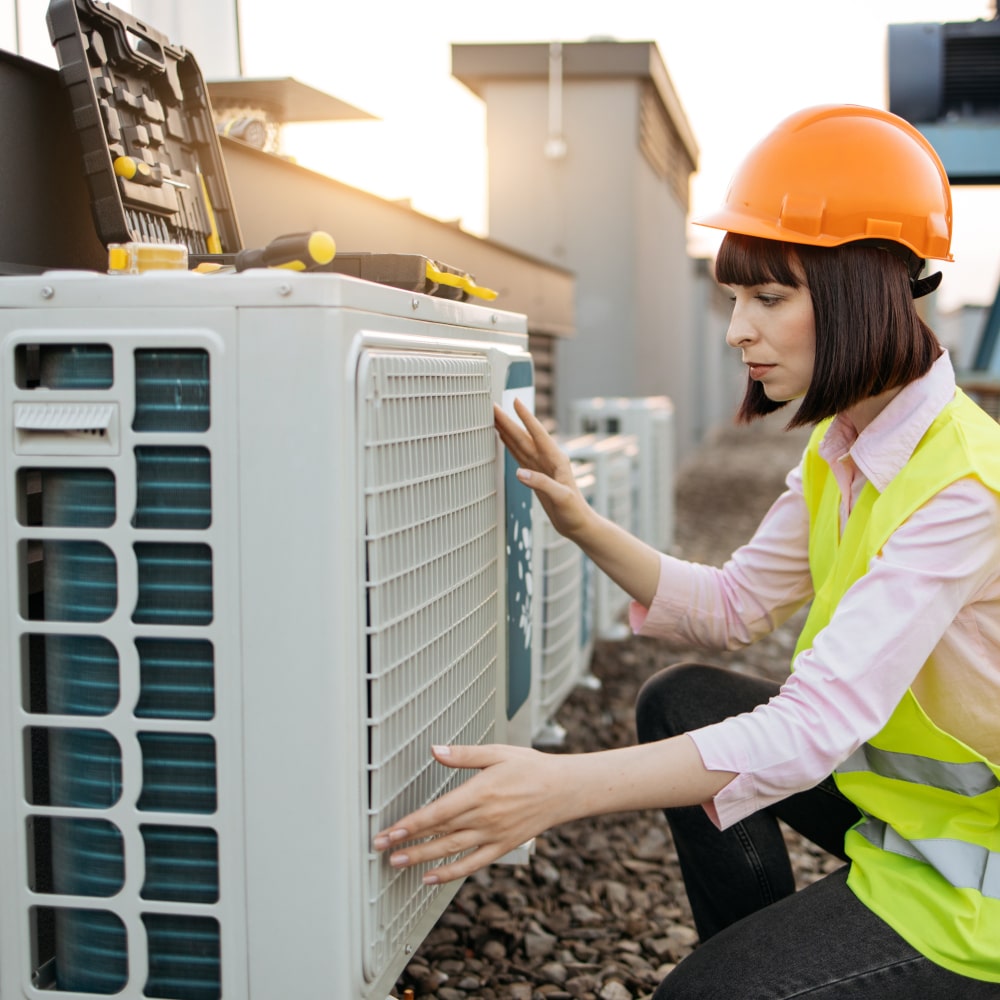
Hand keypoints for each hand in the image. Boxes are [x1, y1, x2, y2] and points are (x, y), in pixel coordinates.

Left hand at [372, 744, 573, 884]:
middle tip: (381, 848)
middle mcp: (484, 818)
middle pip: (439, 833)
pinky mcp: (501, 846)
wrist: (562, 790)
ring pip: (451, 850)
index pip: (437, 812)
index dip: (410, 824)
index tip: (389, 831)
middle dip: (407, 842)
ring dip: (422, 858)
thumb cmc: (530, 768)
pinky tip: (431, 878)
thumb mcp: (497, 753)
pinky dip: (450, 873)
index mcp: (480, 792)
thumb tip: (435, 750)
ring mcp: (493, 835)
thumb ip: (463, 755)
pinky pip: (472, 864)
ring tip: (398, 863)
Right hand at [494, 398, 592, 540]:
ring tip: (493, 417)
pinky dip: (509, 444)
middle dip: (508, 420)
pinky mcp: (534, 474)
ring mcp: (540, 466)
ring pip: (519, 443)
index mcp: (556, 460)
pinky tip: (502, 436)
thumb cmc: (574, 511)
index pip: (538, 434)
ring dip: (506, 430)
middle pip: (523, 436)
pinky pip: (518, 455)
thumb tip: (519, 472)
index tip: (515, 402)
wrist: (578, 524)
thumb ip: (541, 484)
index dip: (526, 418)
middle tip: (493, 406)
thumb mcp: (561, 498)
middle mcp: (547, 459)